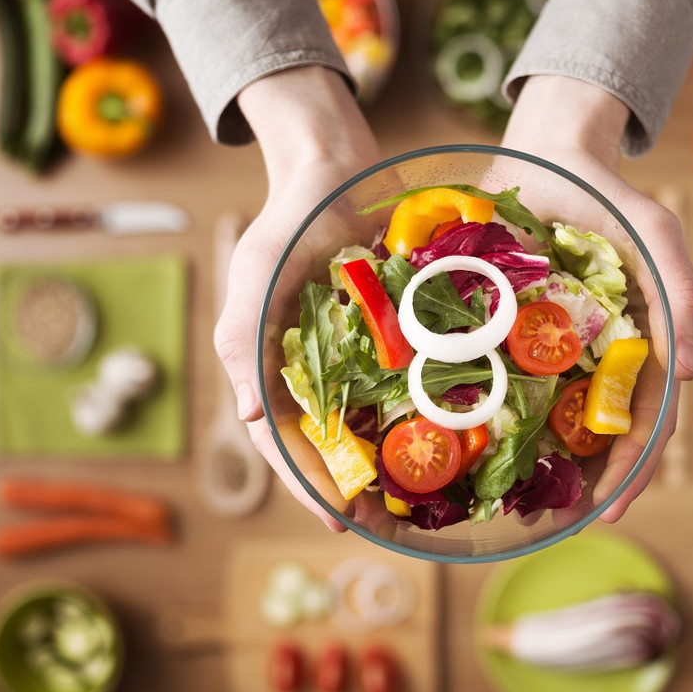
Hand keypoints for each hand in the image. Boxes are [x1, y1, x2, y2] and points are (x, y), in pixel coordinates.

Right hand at [214, 67, 380, 531]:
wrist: (334, 166)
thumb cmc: (289, 219)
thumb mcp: (257, 275)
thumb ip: (245, 342)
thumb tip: (245, 414)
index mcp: (268, 365)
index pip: (283, 442)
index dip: (310, 485)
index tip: (341, 521)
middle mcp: (310, 368)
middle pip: (330, 445)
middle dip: (356, 488)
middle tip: (391, 526)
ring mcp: (351, 354)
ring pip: (369, 423)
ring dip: (390, 463)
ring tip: (420, 502)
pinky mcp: (389, 334)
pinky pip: (405, 383)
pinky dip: (420, 412)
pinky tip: (448, 438)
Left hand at [501, 75, 692, 523]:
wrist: (550, 152)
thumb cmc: (613, 198)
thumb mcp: (657, 235)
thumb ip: (682, 295)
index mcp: (635, 347)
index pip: (642, 422)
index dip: (630, 470)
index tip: (610, 512)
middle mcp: (589, 356)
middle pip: (591, 432)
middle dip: (582, 482)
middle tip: (559, 524)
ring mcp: (544, 345)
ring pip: (540, 414)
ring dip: (533, 460)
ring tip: (510, 502)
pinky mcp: (499, 327)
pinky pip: (491, 374)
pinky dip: (483, 409)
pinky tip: (461, 440)